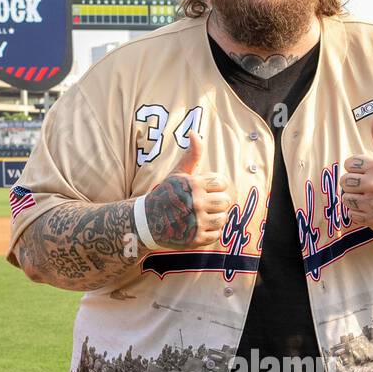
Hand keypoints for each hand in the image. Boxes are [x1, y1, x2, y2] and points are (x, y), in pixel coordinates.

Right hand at [144, 129, 232, 248]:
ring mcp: (197, 222)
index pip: (222, 183)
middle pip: (225, 201)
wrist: (146, 222)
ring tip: (203, 216)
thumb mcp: (177, 174)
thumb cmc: (165, 195)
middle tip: (205, 204)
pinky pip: (217, 234)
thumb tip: (194, 132)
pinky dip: (211, 232)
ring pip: (223, 218)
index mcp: (193, 185)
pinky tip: (199, 226)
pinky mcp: (196, 239)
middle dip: (217, 202)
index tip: (205, 190)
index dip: (215, 186)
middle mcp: (196, 203)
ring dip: (216, 217)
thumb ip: (191, 155)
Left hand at [340, 112, 372, 232]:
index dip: (356, 167)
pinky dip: (359, 212)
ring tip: (368, 196)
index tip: (366, 171)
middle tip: (365, 185)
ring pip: (346, 199)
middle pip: (344, 182)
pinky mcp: (372, 219)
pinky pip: (352, 214)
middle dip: (352, 183)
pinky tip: (371, 207)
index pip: (348, 164)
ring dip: (354, 198)